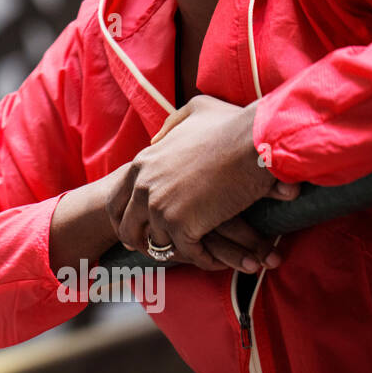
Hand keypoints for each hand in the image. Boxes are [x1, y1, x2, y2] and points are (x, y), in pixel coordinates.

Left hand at [106, 96, 299, 272]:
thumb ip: (171, 125)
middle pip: (127, 229)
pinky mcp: (182, 225)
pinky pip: (188, 253)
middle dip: (139, 244)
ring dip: (177, 252)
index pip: (115, 200)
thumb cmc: (233, 125)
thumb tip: (158, 138)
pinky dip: (203, 259)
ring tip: (195, 255)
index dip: (122, 220)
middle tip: (157, 253)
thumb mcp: (193, 112)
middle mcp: (143, 187)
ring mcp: (159, 207)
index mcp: (142, 164)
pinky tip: (216, 260)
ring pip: (158, 244)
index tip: (132, 233)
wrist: (255, 140)